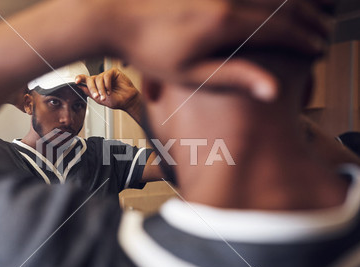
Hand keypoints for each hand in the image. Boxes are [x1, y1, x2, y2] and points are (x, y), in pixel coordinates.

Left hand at [75, 68, 141, 111]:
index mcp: (95, 85)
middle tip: (97, 96)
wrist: (127, 101)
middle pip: (90, 79)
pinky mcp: (113, 72)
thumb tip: (80, 87)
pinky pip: (106, 75)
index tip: (76, 81)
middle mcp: (100, 79)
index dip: (80, 78)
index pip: (85, 79)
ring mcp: (106, 75)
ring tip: (105, 96)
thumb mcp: (100, 99)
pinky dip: (107, 84)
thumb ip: (90, 93)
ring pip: (98, 78)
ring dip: (101, 89)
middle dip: (92, 88)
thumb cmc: (116, 100)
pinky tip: (110, 90)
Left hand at [108, 0, 333, 100]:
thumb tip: (273, 89)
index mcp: (224, 23)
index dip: (302, 40)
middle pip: (279, 5)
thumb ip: (234, 77)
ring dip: (291, 2)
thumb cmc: (147, 50)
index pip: (278, 30)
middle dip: (306, 19)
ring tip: (309, 13)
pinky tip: (272, 4)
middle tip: (322, 31)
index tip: (317, 49)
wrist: (113, 16)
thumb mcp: (189, 74)